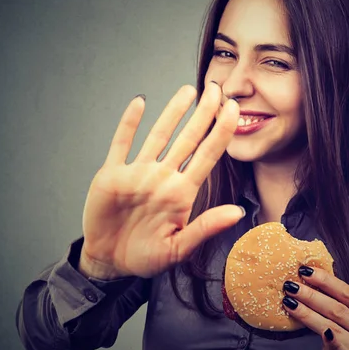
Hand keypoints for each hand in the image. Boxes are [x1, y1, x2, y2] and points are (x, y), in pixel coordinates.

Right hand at [79, 83, 243, 279]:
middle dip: (203, 113)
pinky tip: (139, 103)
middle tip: (217, 88)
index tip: (234, 109)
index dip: (221, 131)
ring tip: (188, 90)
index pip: (208, 155)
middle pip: (188, 138)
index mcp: (182, 192)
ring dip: (172, 112)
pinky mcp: (113, 174)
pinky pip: (122, 143)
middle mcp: (163, 177)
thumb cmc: (146, 257)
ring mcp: (138, 173)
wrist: (110, 261)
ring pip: (158, 135)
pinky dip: (129, 123)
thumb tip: (238, 212)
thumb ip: (206, 227)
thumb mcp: (179, 248)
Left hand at [282, 266, 348, 349]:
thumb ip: (343, 306)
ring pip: (331, 326)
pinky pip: (340, 348)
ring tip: (289, 302)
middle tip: (291, 285)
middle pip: (338, 308)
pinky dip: (331, 339)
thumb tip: (312, 279)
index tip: (306, 271)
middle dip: (312, 295)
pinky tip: (323, 332)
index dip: (327, 280)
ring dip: (307, 313)